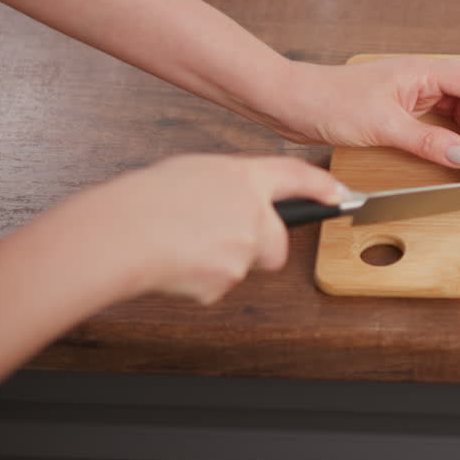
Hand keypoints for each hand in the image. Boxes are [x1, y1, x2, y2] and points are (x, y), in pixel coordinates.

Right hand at [39, 154, 346, 303]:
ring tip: (182, 246)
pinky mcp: (227, 280)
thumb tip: (237, 203)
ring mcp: (243, 248)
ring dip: (221, 263)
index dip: (320, 186)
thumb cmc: (143, 201)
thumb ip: (226, 187)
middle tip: (222, 241)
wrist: (121, 233)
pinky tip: (175, 265)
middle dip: (261, 249)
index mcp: (242, 177)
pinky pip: (218, 287)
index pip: (295, 177)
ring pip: (244, 266)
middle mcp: (253, 212)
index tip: (339, 194)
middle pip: (278, 243)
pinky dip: (200, 281)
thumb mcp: (190, 173)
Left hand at [273, 57, 459, 168]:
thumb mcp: (383, 127)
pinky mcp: (400, 108)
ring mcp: (411, 93)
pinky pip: (438, 117)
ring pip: (457, 104)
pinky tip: (452, 151)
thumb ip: (428, 142)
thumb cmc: (328, 102)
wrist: (290, 102)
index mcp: (420, 71)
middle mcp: (420, 78)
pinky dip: (451, 134)